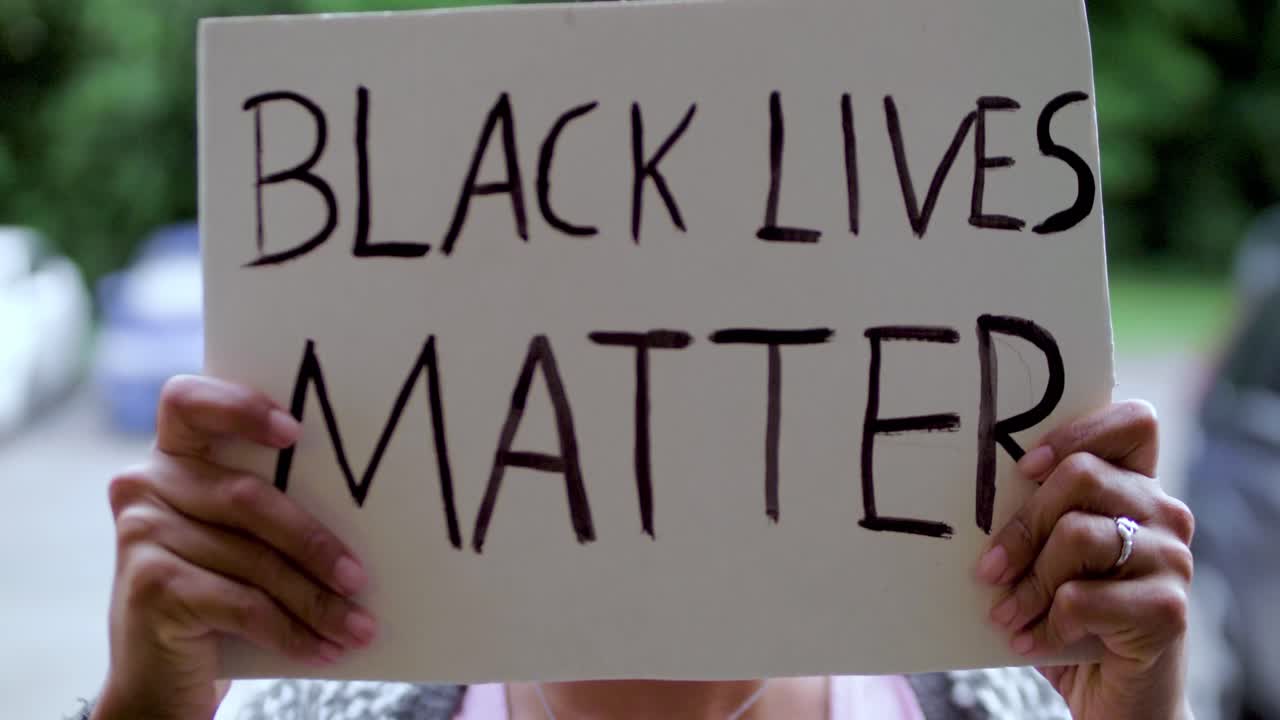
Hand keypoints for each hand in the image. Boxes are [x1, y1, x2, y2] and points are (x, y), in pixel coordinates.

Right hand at [93, 376, 375, 719]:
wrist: (160, 673)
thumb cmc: (220, 588)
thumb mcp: (242, 538)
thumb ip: (272, 505)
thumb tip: (369, 512)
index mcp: (173, 454)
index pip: (187, 401)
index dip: (239, 407)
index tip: (296, 432)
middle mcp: (145, 485)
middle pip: (246, 498)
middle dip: (314, 542)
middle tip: (360, 579)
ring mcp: (140, 534)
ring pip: (254, 560)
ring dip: (315, 600)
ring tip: (358, 627)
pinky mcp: (149, 585)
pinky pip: (241, 604)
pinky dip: (289, 630)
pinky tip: (322, 648)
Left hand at [975, 400, 1193, 719]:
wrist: (1116, 697)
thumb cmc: (1072, 618)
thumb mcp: (1052, 559)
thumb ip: (1038, 519)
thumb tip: (971, 496)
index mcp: (1139, 489)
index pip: (1133, 421)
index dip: (1077, 433)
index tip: (1023, 469)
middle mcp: (1165, 514)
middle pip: (1081, 476)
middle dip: (1021, 526)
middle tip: (988, 570)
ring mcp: (1173, 559)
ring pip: (1077, 535)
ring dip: (1027, 582)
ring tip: (1005, 613)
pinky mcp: (1169, 609)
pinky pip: (1083, 597)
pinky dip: (1045, 622)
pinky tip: (1031, 640)